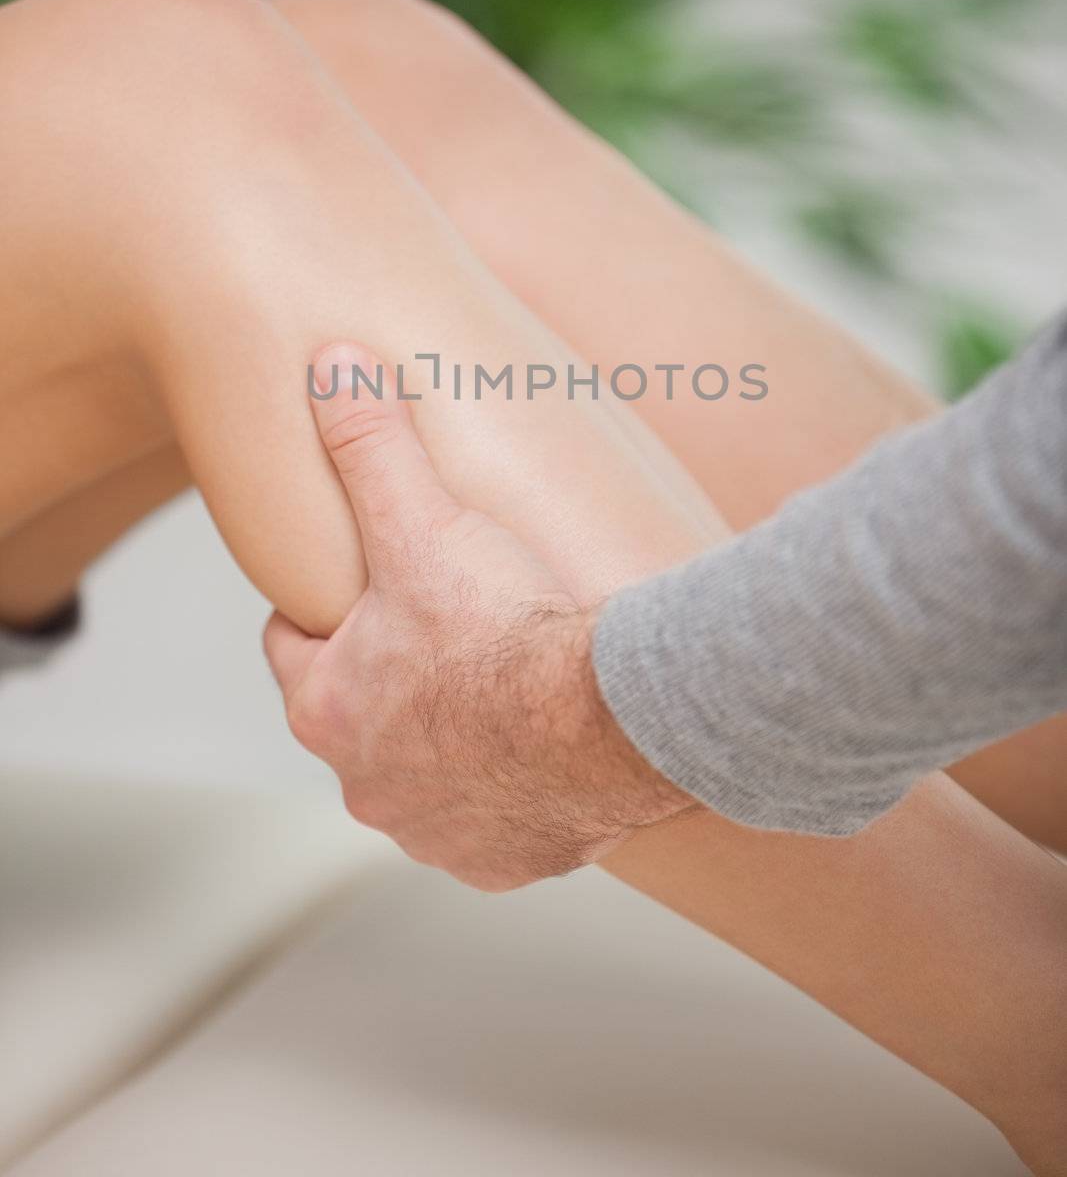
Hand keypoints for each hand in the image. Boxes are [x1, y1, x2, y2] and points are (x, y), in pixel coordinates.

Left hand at [263, 343, 687, 890]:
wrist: (608, 722)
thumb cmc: (504, 630)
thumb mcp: (424, 522)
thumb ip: (371, 446)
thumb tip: (333, 369)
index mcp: (328, 708)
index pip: (295, 648)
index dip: (325, 608)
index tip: (360, 584)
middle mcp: (368, 787)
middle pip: (364, 715)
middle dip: (394, 675)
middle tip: (446, 628)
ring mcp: (437, 834)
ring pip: (428, 775)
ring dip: (453, 739)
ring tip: (502, 687)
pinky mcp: (508, 863)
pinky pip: (498, 822)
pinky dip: (515, 789)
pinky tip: (546, 748)